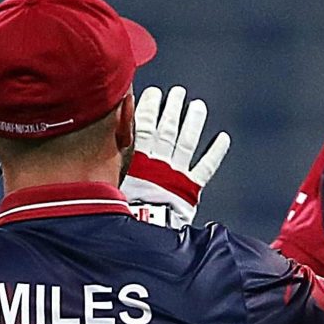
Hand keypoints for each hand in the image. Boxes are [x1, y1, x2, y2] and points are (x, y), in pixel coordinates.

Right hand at [122, 85, 230, 227]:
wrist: (144, 231)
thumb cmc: (123, 212)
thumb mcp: (110, 187)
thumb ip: (110, 166)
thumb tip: (99, 149)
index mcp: (138, 161)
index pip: (144, 127)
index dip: (148, 108)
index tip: (152, 92)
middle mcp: (159, 163)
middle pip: (167, 130)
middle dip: (172, 109)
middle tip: (177, 92)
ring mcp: (176, 174)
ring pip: (186, 142)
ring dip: (193, 123)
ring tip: (198, 106)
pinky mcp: (191, 189)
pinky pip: (206, 167)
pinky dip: (216, 152)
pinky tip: (224, 138)